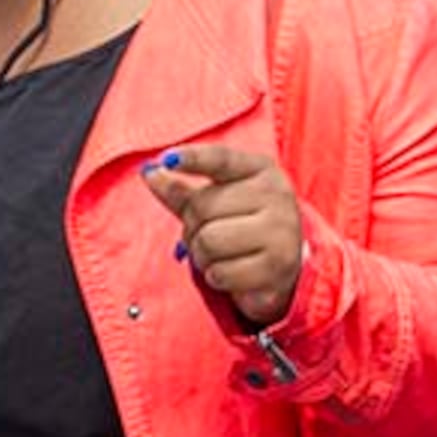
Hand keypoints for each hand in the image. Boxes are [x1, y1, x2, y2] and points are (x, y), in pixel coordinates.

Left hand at [141, 145, 306, 328]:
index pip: (221, 159)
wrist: (287, 266)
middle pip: (202, 207)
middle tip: (206, 237)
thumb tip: (149, 172)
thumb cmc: (245, 226)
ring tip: (219, 256)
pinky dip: (216, 277)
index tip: (168, 159)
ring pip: (208, 241)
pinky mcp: (277, 266)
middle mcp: (275, 195)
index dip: (193, 159)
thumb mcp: (218, 201)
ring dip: (202, 256)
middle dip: (192, 228)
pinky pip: (220, 272)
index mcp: (260, 170)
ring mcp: (281, 230)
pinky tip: (232, 273)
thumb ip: (183, 190)